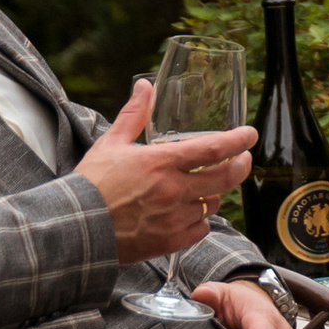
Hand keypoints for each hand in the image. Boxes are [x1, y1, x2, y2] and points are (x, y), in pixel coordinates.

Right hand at [75, 86, 255, 263]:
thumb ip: (134, 114)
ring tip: (207, 187)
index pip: (213, 149)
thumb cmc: (92, 184)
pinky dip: (200, 220)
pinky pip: (201, 229)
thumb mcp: (111, 143)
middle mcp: (174, 190)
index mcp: (162, 162)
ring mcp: (174, 218)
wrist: (78, 228)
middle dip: (241, 166)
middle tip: (244, 158)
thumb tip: (145, 86)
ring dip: (215, 193)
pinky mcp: (170, 242)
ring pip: (213, 204)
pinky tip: (190, 213)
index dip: (237, 140)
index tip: (251, 134)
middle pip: (225, 178)